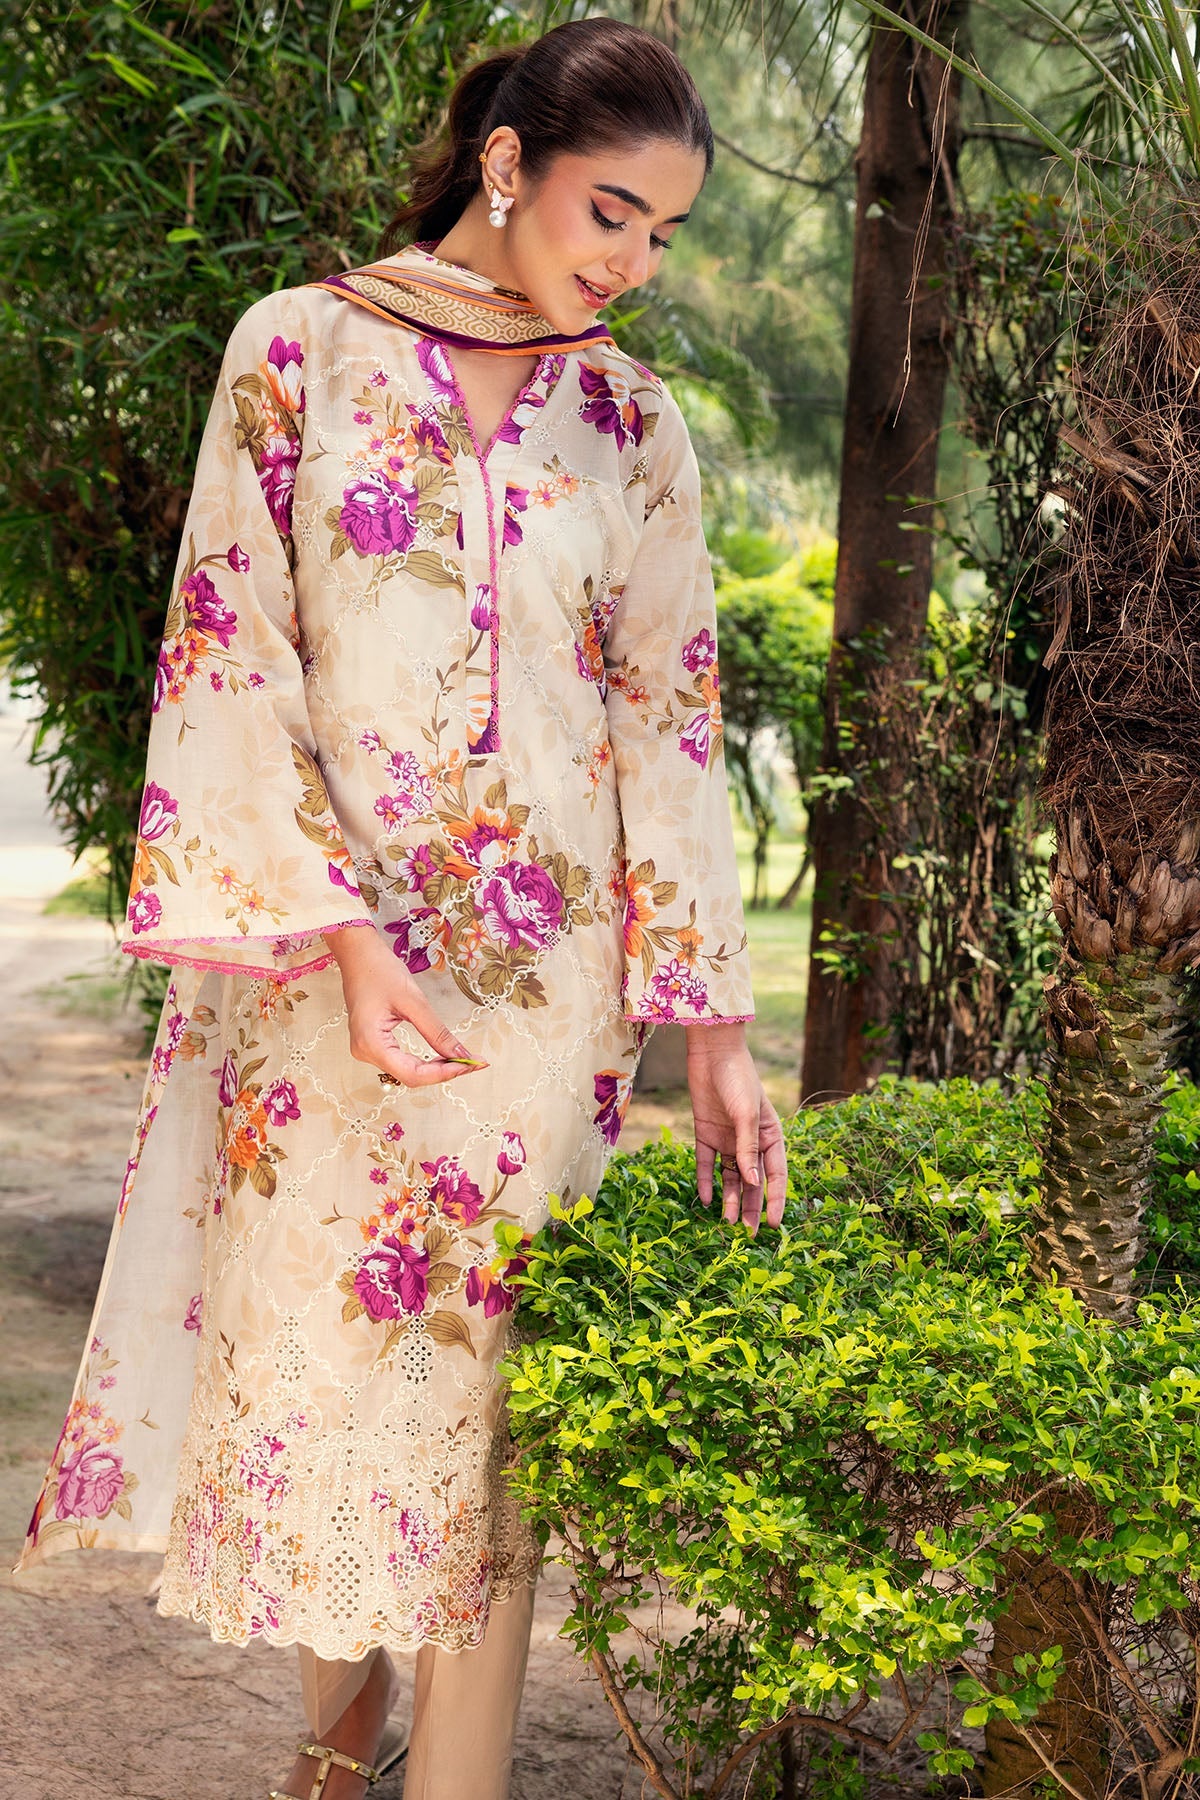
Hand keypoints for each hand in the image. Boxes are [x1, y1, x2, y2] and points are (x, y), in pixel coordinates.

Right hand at [324, 925, 487, 1086]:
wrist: (358, 955)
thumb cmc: (380, 971)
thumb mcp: (414, 1001)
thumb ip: (437, 1032)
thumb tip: (461, 1054)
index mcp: (371, 1044)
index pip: (413, 1074)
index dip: (444, 1074)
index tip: (471, 1065)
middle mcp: (365, 1053)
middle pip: (410, 1076)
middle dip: (443, 1072)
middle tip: (473, 1062)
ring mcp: (366, 1050)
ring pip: (406, 1071)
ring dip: (435, 1068)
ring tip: (461, 1059)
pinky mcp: (372, 1044)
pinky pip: (401, 1061)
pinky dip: (423, 1061)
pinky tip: (441, 1056)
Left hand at [686, 1023, 785, 1234]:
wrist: (712, 1052)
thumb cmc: (739, 1079)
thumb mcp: (746, 1115)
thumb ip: (748, 1149)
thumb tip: (754, 1184)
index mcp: (770, 1136)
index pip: (776, 1174)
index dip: (776, 1199)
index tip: (773, 1223)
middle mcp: (749, 1141)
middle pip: (752, 1181)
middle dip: (751, 1207)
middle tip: (748, 1233)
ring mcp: (727, 1139)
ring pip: (730, 1176)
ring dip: (729, 1198)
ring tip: (727, 1222)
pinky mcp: (706, 1134)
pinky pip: (705, 1163)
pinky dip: (705, 1180)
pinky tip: (705, 1199)